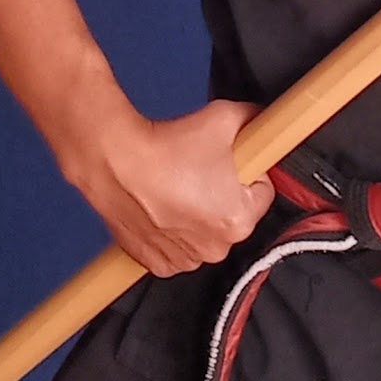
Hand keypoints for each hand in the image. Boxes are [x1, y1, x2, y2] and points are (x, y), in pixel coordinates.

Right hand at [62, 99, 274, 277]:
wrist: (115, 161)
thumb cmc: (166, 147)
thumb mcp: (226, 117)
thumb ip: (257, 121)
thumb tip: (265, 124)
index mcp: (239, 219)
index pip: (263, 192)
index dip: (248, 170)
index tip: (231, 161)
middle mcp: (214, 248)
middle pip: (233, 215)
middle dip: (223, 193)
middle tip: (200, 170)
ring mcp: (183, 259)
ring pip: (204, 232)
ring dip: (197, 213)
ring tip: (177, 185)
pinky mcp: (156, 263)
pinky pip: (177, 247)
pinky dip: (172, 229)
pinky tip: (161, 204)